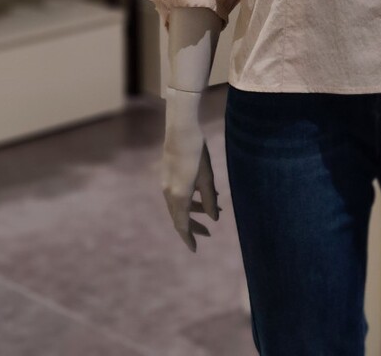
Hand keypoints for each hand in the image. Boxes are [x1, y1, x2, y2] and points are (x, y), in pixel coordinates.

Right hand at [161, 87, 220, 251]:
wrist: (180, 131)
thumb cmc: (197, 153)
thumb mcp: (207, 177)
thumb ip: (209, 200)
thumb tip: (214, 218)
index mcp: (179, 196)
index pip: (182, 225)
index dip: (189, 238)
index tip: (195, 249)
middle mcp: (169, 193)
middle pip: (180, 217)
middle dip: (194, 226)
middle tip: (209, 233)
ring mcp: (166, 184)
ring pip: (179, 205)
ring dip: (195, 211)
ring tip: (214, 209)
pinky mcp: (168, 176)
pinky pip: (178, 195)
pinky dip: (191, 199)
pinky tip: (206, 194)